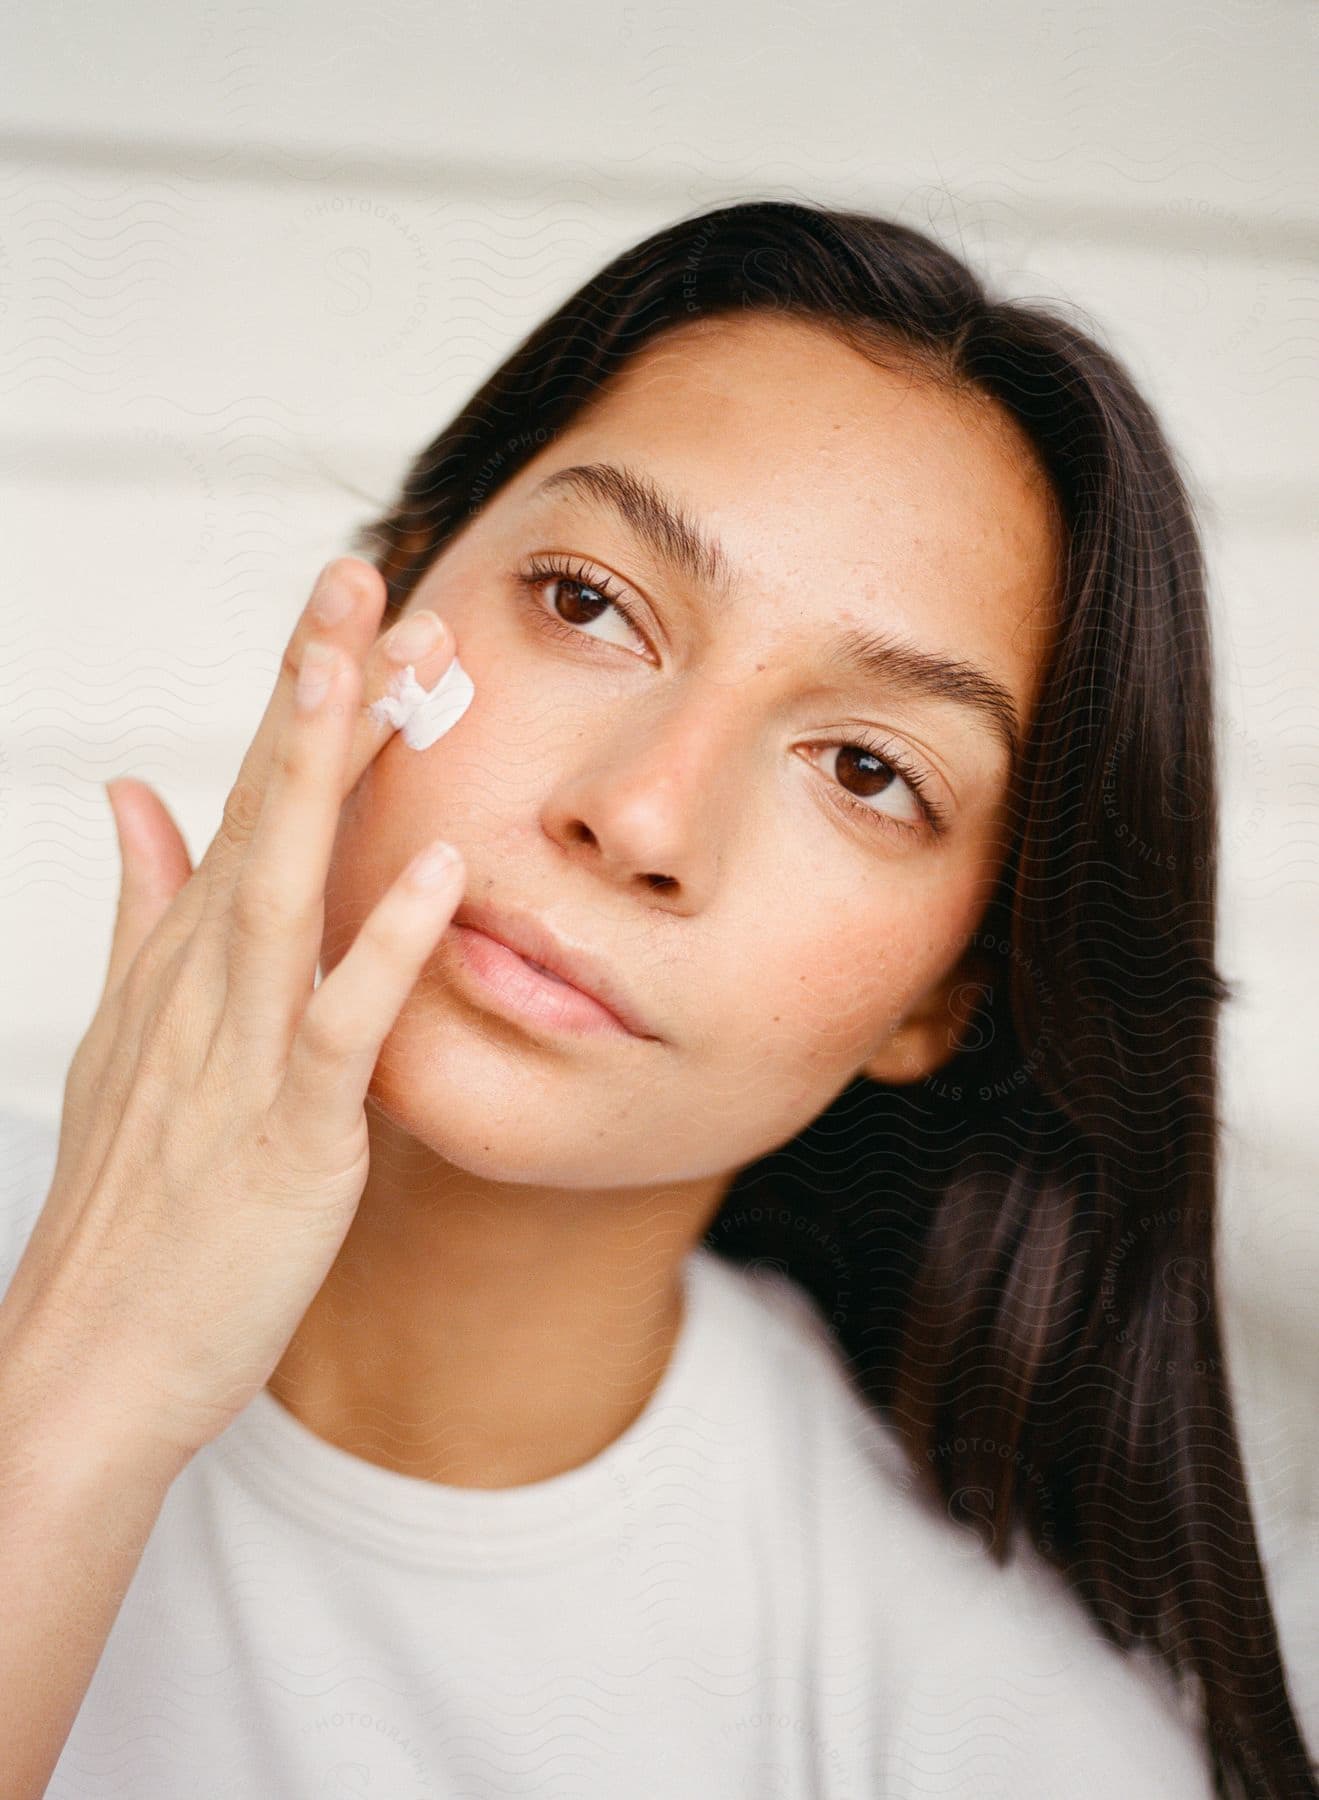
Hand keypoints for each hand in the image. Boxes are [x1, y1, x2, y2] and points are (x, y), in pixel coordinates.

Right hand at [0, 558, 465, 1477]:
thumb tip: (137, 796)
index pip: (249, 800)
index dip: (299, 700)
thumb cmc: (131, 1200)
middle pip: (264, 811)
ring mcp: (239, 1050)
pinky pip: (341, 1025)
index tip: (352, 605)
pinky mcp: (285, 1131)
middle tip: (362, 574)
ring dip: (330, 770)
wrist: (91, 1354)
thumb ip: (145, 907)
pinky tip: (444, 869)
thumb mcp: (129, 1033)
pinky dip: (387, 945)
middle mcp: (206, 981)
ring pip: (289, 882)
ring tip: (378, 664)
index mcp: (186, 956)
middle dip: (312, 690)